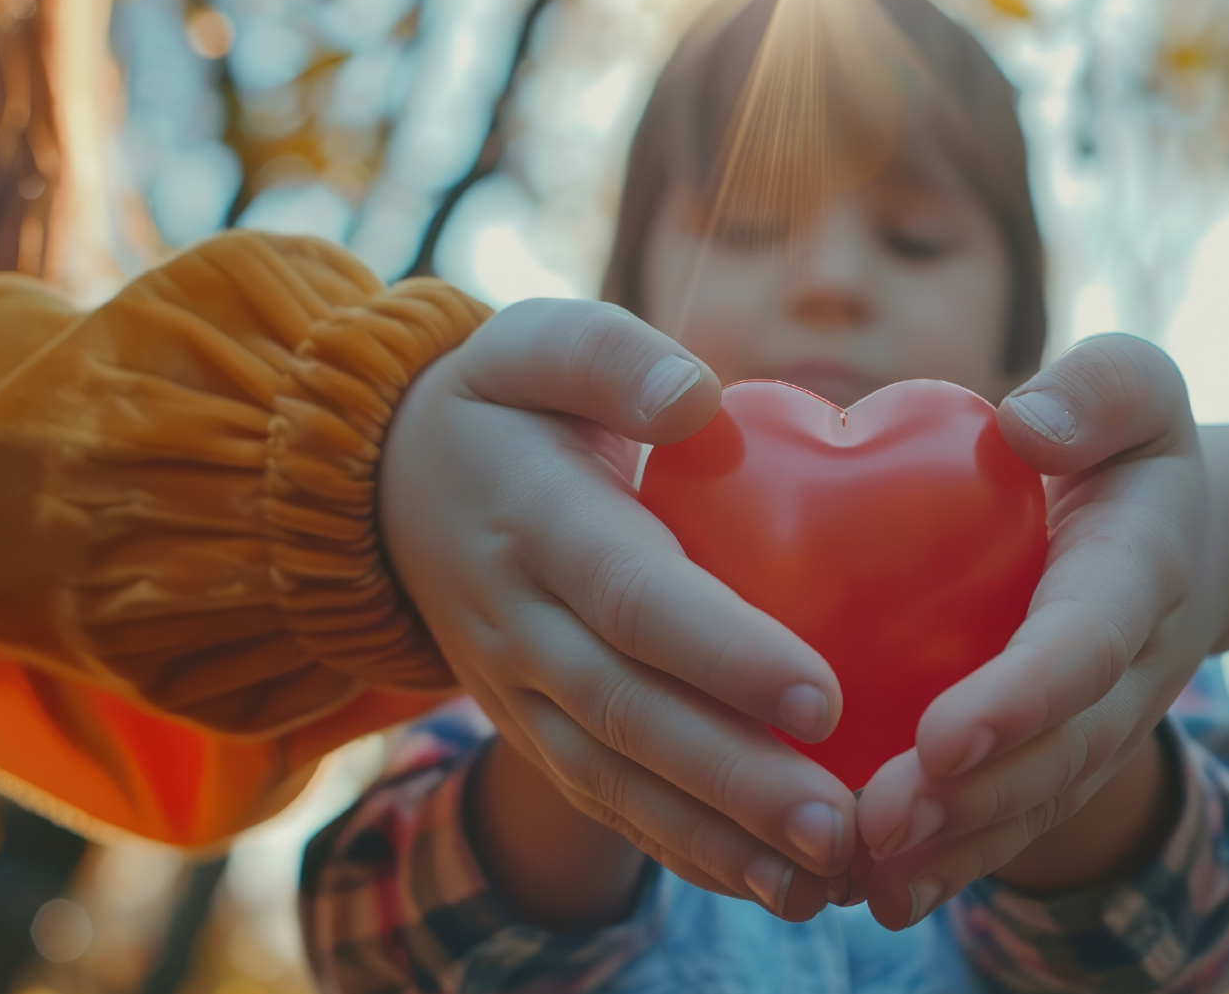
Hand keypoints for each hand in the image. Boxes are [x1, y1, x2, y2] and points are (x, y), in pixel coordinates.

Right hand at [380, 299, 858, 920]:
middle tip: (839, 825)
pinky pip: (605, 803)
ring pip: (615, 780)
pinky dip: (685, 852)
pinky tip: (772, 886)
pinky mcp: (531, 732)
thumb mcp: (538, 342)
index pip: (632, 597)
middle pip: (630, 714)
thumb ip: (613, 360)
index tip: (821, 697)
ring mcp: (516, 691)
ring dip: (718, 840)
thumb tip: (697, 398)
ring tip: (821, 880)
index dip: (722, 652)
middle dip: (736, 779)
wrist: (389, 485)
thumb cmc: (506, 402)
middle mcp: (518, 621)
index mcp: (535, 518)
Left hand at [852, 334, 1228, 928]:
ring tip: (864, 879)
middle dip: (974, 797)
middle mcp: (1127, 671)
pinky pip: (1011, 818)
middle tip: (878, 823)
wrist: (1180, 536)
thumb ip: (1100, 390)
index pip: (1085, 643)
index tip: (946, 737)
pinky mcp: (1056, 757)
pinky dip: (950, 862)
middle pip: (1058, 750)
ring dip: (954, 848)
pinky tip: (873, 894)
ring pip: (1032, 802)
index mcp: (1139, 573)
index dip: (1023, 697)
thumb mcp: (1139, 387)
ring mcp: (1097, 727)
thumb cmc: (1129, 447)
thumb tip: (1025, 425)